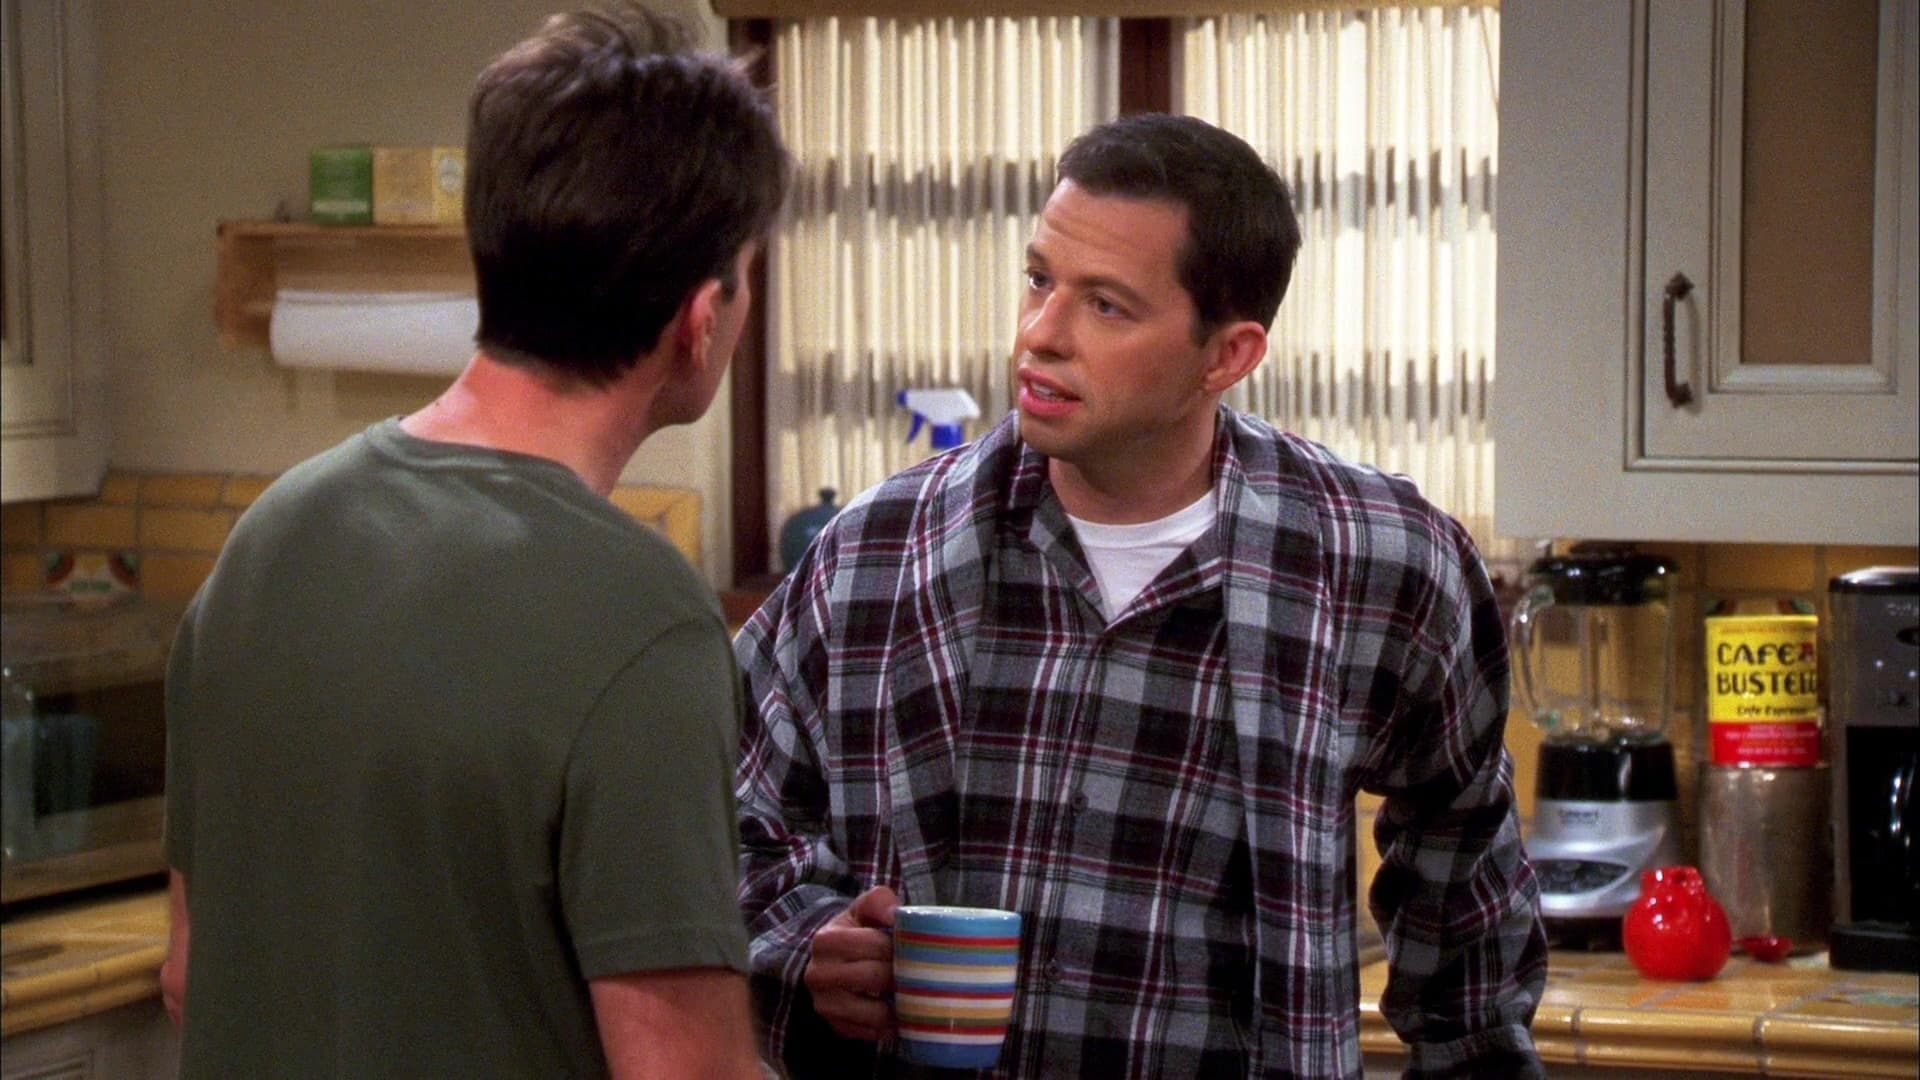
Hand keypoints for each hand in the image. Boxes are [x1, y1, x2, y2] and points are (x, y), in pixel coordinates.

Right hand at [803, 885, 898, 1040]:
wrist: (833, 960)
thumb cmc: (857, 930)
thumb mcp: (864, 908)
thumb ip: (879, 901)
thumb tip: (894, 915)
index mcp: (826, 940)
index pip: (875, 946)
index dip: (900, 947)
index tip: (912, 947)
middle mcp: (818, 974)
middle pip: (875, 978)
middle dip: (901, 975)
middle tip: (918, 971)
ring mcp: (824, 1004)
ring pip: (874, 1012)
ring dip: (898, 1004)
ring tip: (911, 992)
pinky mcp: (835, 1026)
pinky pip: (872, 1033)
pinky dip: (890, 1025)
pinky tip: (899, 1011)